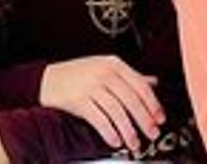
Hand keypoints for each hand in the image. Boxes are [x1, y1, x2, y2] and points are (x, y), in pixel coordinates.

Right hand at [40, 54, 164, 154]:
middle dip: (144, 120)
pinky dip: (109, 132)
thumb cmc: (78, 74)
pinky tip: (115, 141)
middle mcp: (105, 73)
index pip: (140, 85)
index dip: (153, 104)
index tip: (160, 118)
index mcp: (115, 64)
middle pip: (131, 100)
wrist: (46, 79)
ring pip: (117, 111)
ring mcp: (91, 86)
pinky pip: (99, 119)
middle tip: (152, 134)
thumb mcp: (105, 68)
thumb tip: (153, 83)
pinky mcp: (79, 100)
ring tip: (134, 143)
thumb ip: (128, 76)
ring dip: (128, 130)